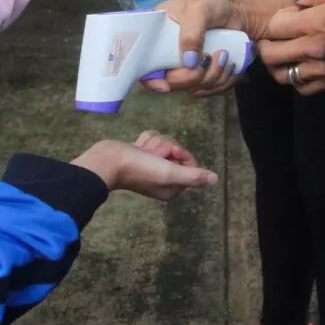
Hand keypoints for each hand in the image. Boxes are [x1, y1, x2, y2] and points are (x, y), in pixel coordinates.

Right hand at [71, 133, 217, 200]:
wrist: (109, 159)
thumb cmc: (140, 168)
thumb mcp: (170, 173)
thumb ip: (193, 176)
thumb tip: (215, 179)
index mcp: (172, 186)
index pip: (189, 163)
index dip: (181, 154)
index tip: (169, 155)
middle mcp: (163, 177)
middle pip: (176, 150)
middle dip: (165, 147)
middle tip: (153, 154)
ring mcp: (151, 164)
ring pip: (164, 141)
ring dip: (154, 142)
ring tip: (142, 151)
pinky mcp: (140, 153)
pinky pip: (152, 138)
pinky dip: (145, 139)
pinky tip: (137, 146)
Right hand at [146, 0, 298, 94]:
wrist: (241, 2)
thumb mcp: (198, 8)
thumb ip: (190, 34)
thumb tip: (188, 63)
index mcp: (157, 35)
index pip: (144, 64)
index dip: (151, 79)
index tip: (165, 86)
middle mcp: (169, 52)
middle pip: (171, 82)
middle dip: (192, 77)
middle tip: (209, 60)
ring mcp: (188, 63)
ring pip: (194, 87)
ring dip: (213, 77)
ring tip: (226, 55)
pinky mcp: (206, 70)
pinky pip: (211, 88)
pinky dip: (224, 81)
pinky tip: (231, 66)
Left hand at [258, 0, 324, 95]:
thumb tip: (297, 2)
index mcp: (314, 24)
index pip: (275, 26)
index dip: (279, 20)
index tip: (289, 17)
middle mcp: (311, 50)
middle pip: (270, 53)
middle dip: (268, 45)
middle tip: (274, 39)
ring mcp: (318, 70)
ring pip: (282, 75)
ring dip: (279, 65)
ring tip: (285, 56)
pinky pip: (301, 88)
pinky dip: (298, 80)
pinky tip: (303, 70)